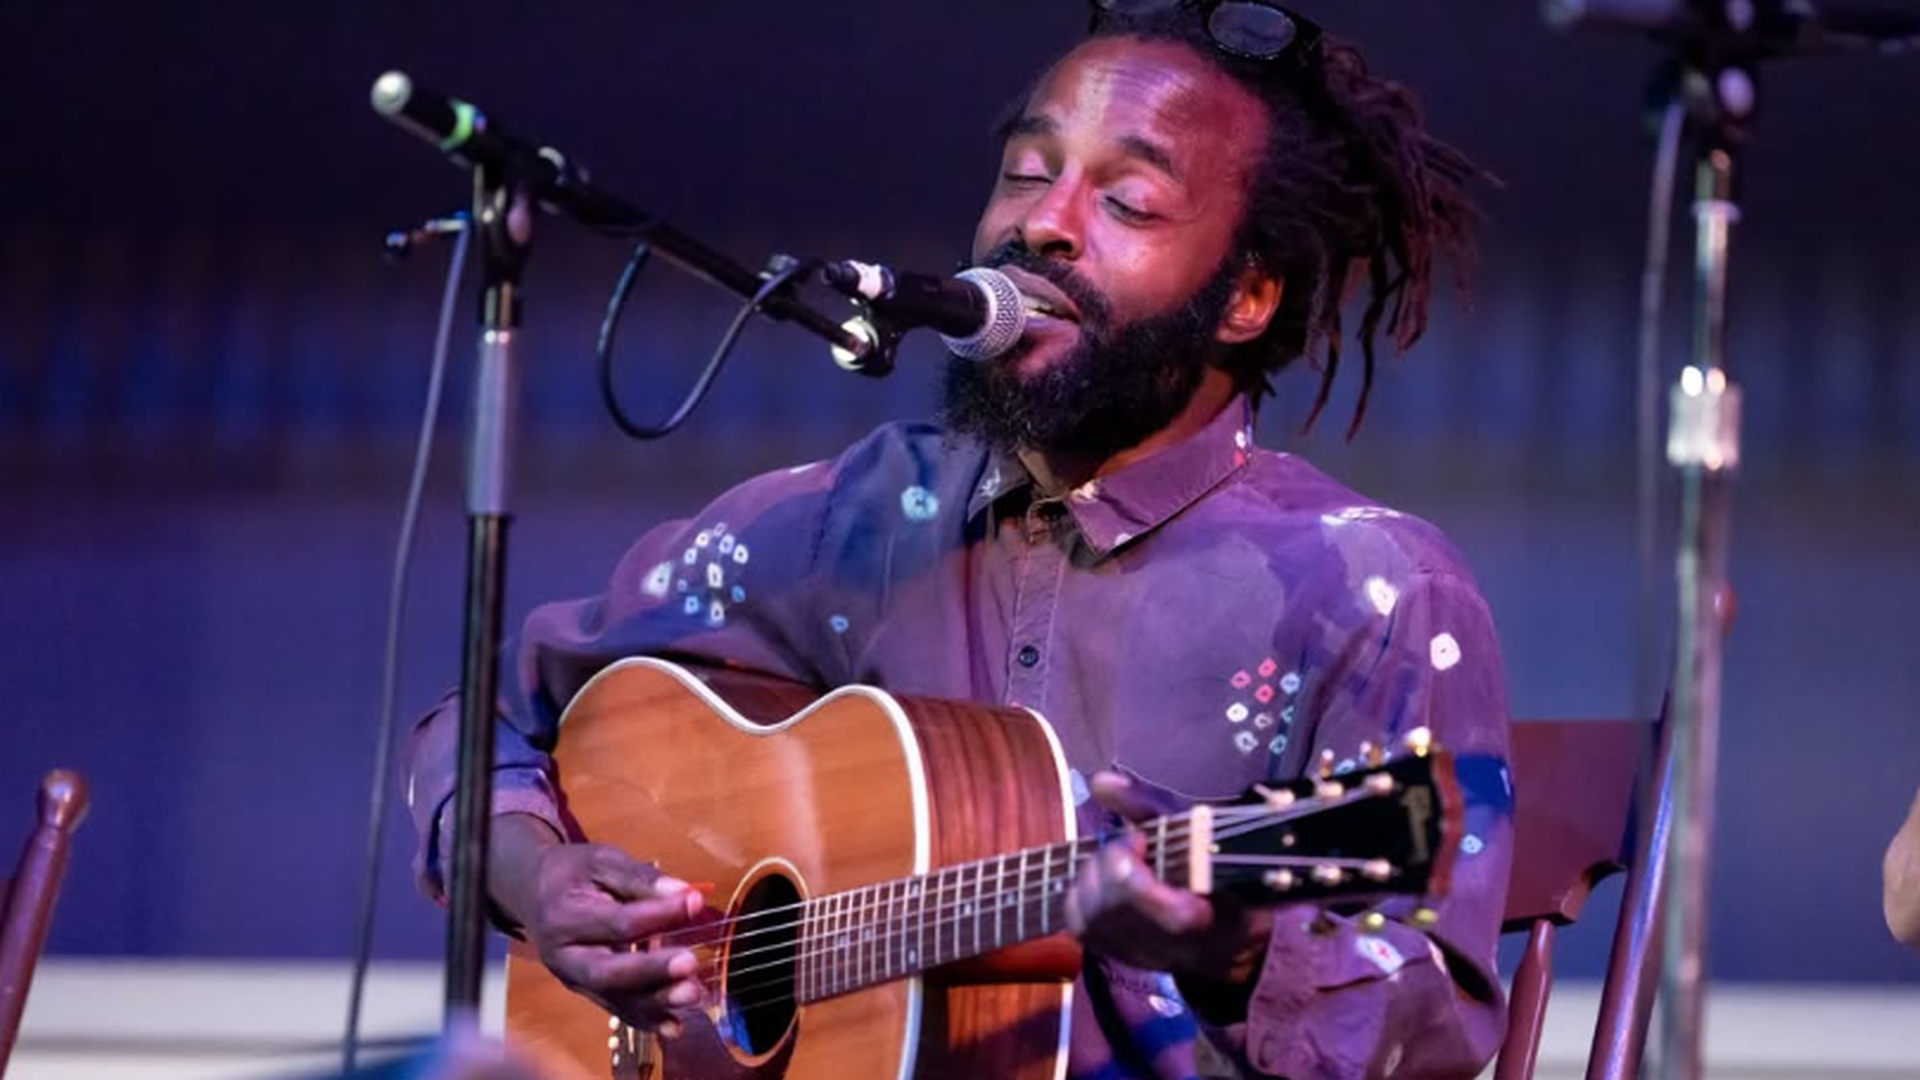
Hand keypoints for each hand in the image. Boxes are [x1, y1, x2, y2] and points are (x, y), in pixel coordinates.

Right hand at [494, 818, 707, 1033]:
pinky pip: (617, 1010)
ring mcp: (574, 980)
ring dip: (656, 1000)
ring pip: (614, 998)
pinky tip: (676, 1025)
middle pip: (607, 972)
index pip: (617, 922)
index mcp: (564, 917)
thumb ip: (642, 878)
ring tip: (693, 993)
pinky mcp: (588, 992)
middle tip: (690, 963)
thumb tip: (685, 894)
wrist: (535, 893)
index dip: (659, 914)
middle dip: (651, 971)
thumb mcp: (602, 862)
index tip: (695, 903)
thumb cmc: (573, 874)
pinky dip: (648, 1020)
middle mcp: (564, 956)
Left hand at [1064, 772, 1264, 977]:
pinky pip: (1080, 927)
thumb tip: (1100, 782)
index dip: (1124, 862)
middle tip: (1125, 847)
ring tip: (1113, 862)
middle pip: (1107, 906)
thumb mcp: (1189, 829)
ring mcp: (1139, 955)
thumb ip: (1144, 804)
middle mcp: (1164, 944)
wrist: (1228, 933)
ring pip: (1088, 918)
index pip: (1137, 896)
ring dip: (1091, 878)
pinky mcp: (1118, 956)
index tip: (1139, 839)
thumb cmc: (1212, 869)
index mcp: (1193, 915)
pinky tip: (1098, 879)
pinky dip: (1080, 896)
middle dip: (1106, 864)